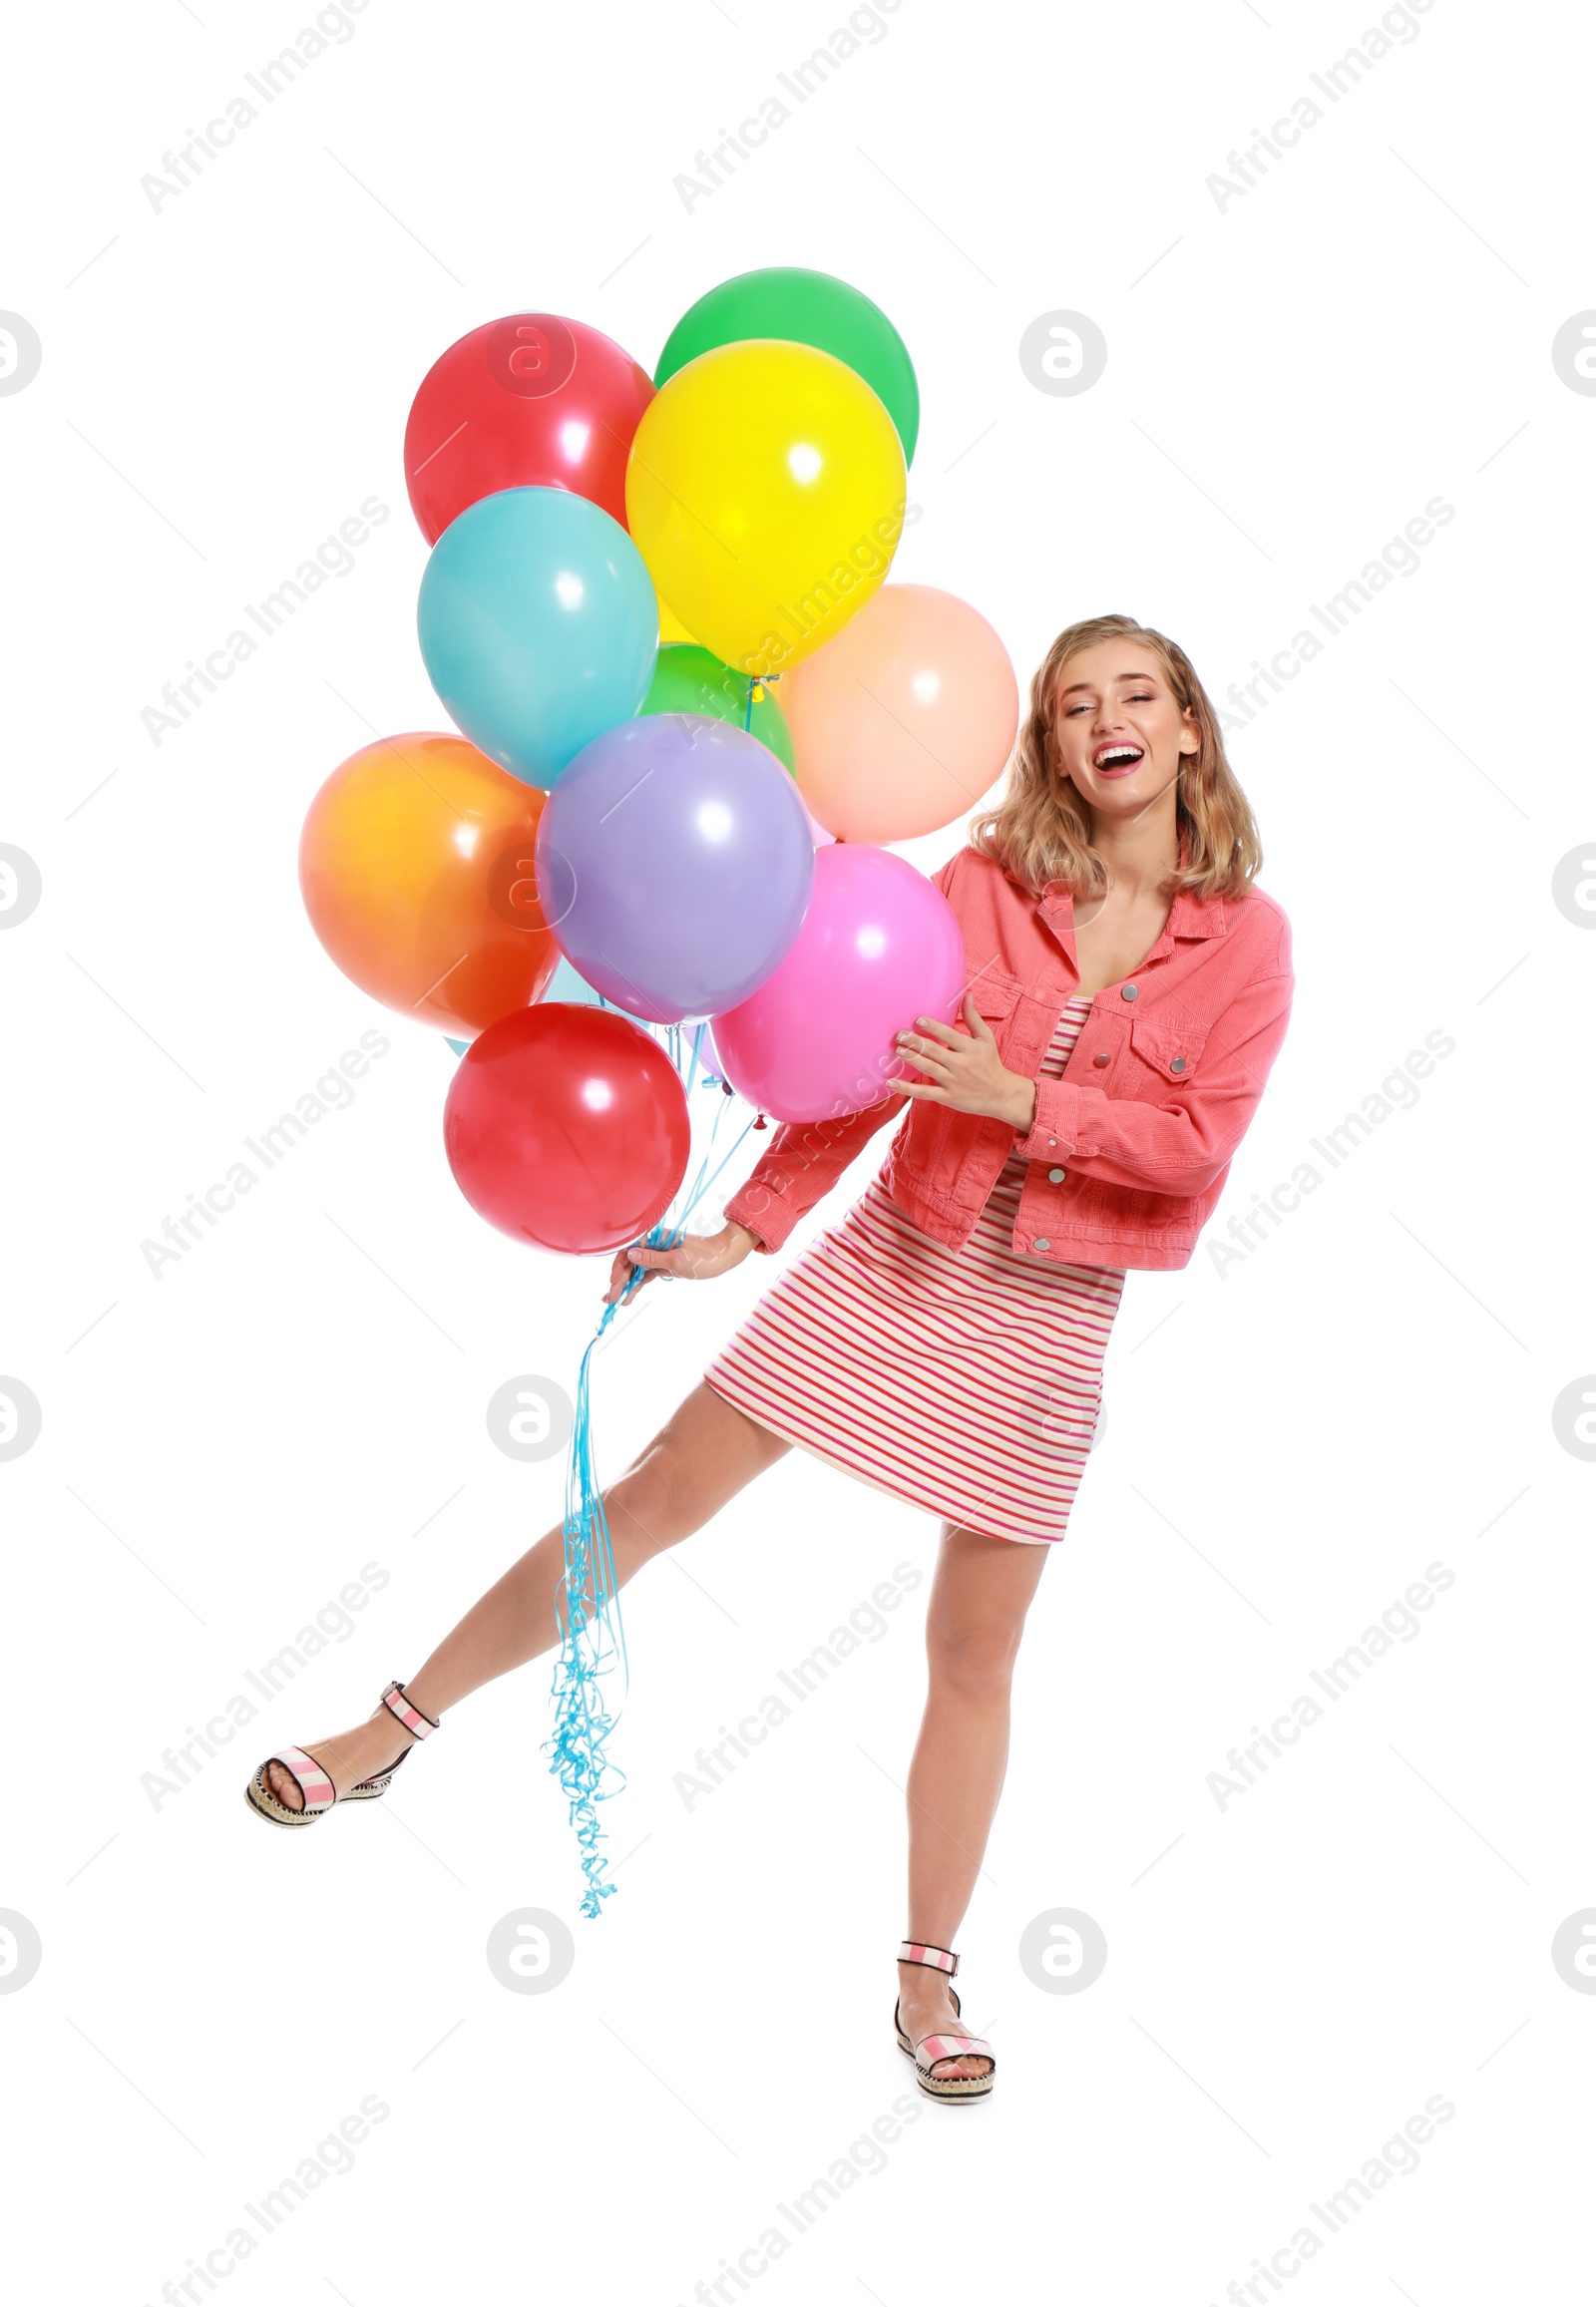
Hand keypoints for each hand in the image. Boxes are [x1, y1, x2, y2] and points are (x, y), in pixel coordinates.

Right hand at [602, 1220, 758, 1305]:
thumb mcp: (677, 1260)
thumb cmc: (703, 1256)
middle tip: (609, 1297)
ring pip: (636, 1271)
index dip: (620, 1265)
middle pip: (630, 1261)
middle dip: (619, 1279)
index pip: (629, 1248)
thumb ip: (652, 1258)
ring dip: (625, 1285)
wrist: (723, 1257)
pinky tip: (628, 1297)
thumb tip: (630, 1254)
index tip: (614, 1280)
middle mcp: (653, 1244)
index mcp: (656, 1236)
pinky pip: (645, 1276)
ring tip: (613, 1300)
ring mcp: (657, 1255)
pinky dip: (637, 1286)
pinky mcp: (662, 1265)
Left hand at [891, 994, 1037, 1132]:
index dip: (933, 1028)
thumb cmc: (991, 1064)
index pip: (949, 1035)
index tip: (918, 1020)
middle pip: (935, 1051)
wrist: (1001, 1094)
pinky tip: (891, 1082)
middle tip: (899, 1034)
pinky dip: (907, 1089)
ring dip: (911, 1059)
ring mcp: (953, 1081)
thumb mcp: (986, 1039)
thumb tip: (967, 995)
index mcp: (970, 1048)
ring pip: (928, 1068)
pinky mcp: (947, 1097)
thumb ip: (973, 1017)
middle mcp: (961, 1064)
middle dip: (916, 1042)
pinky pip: (924, 1092)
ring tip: (898, 1050)